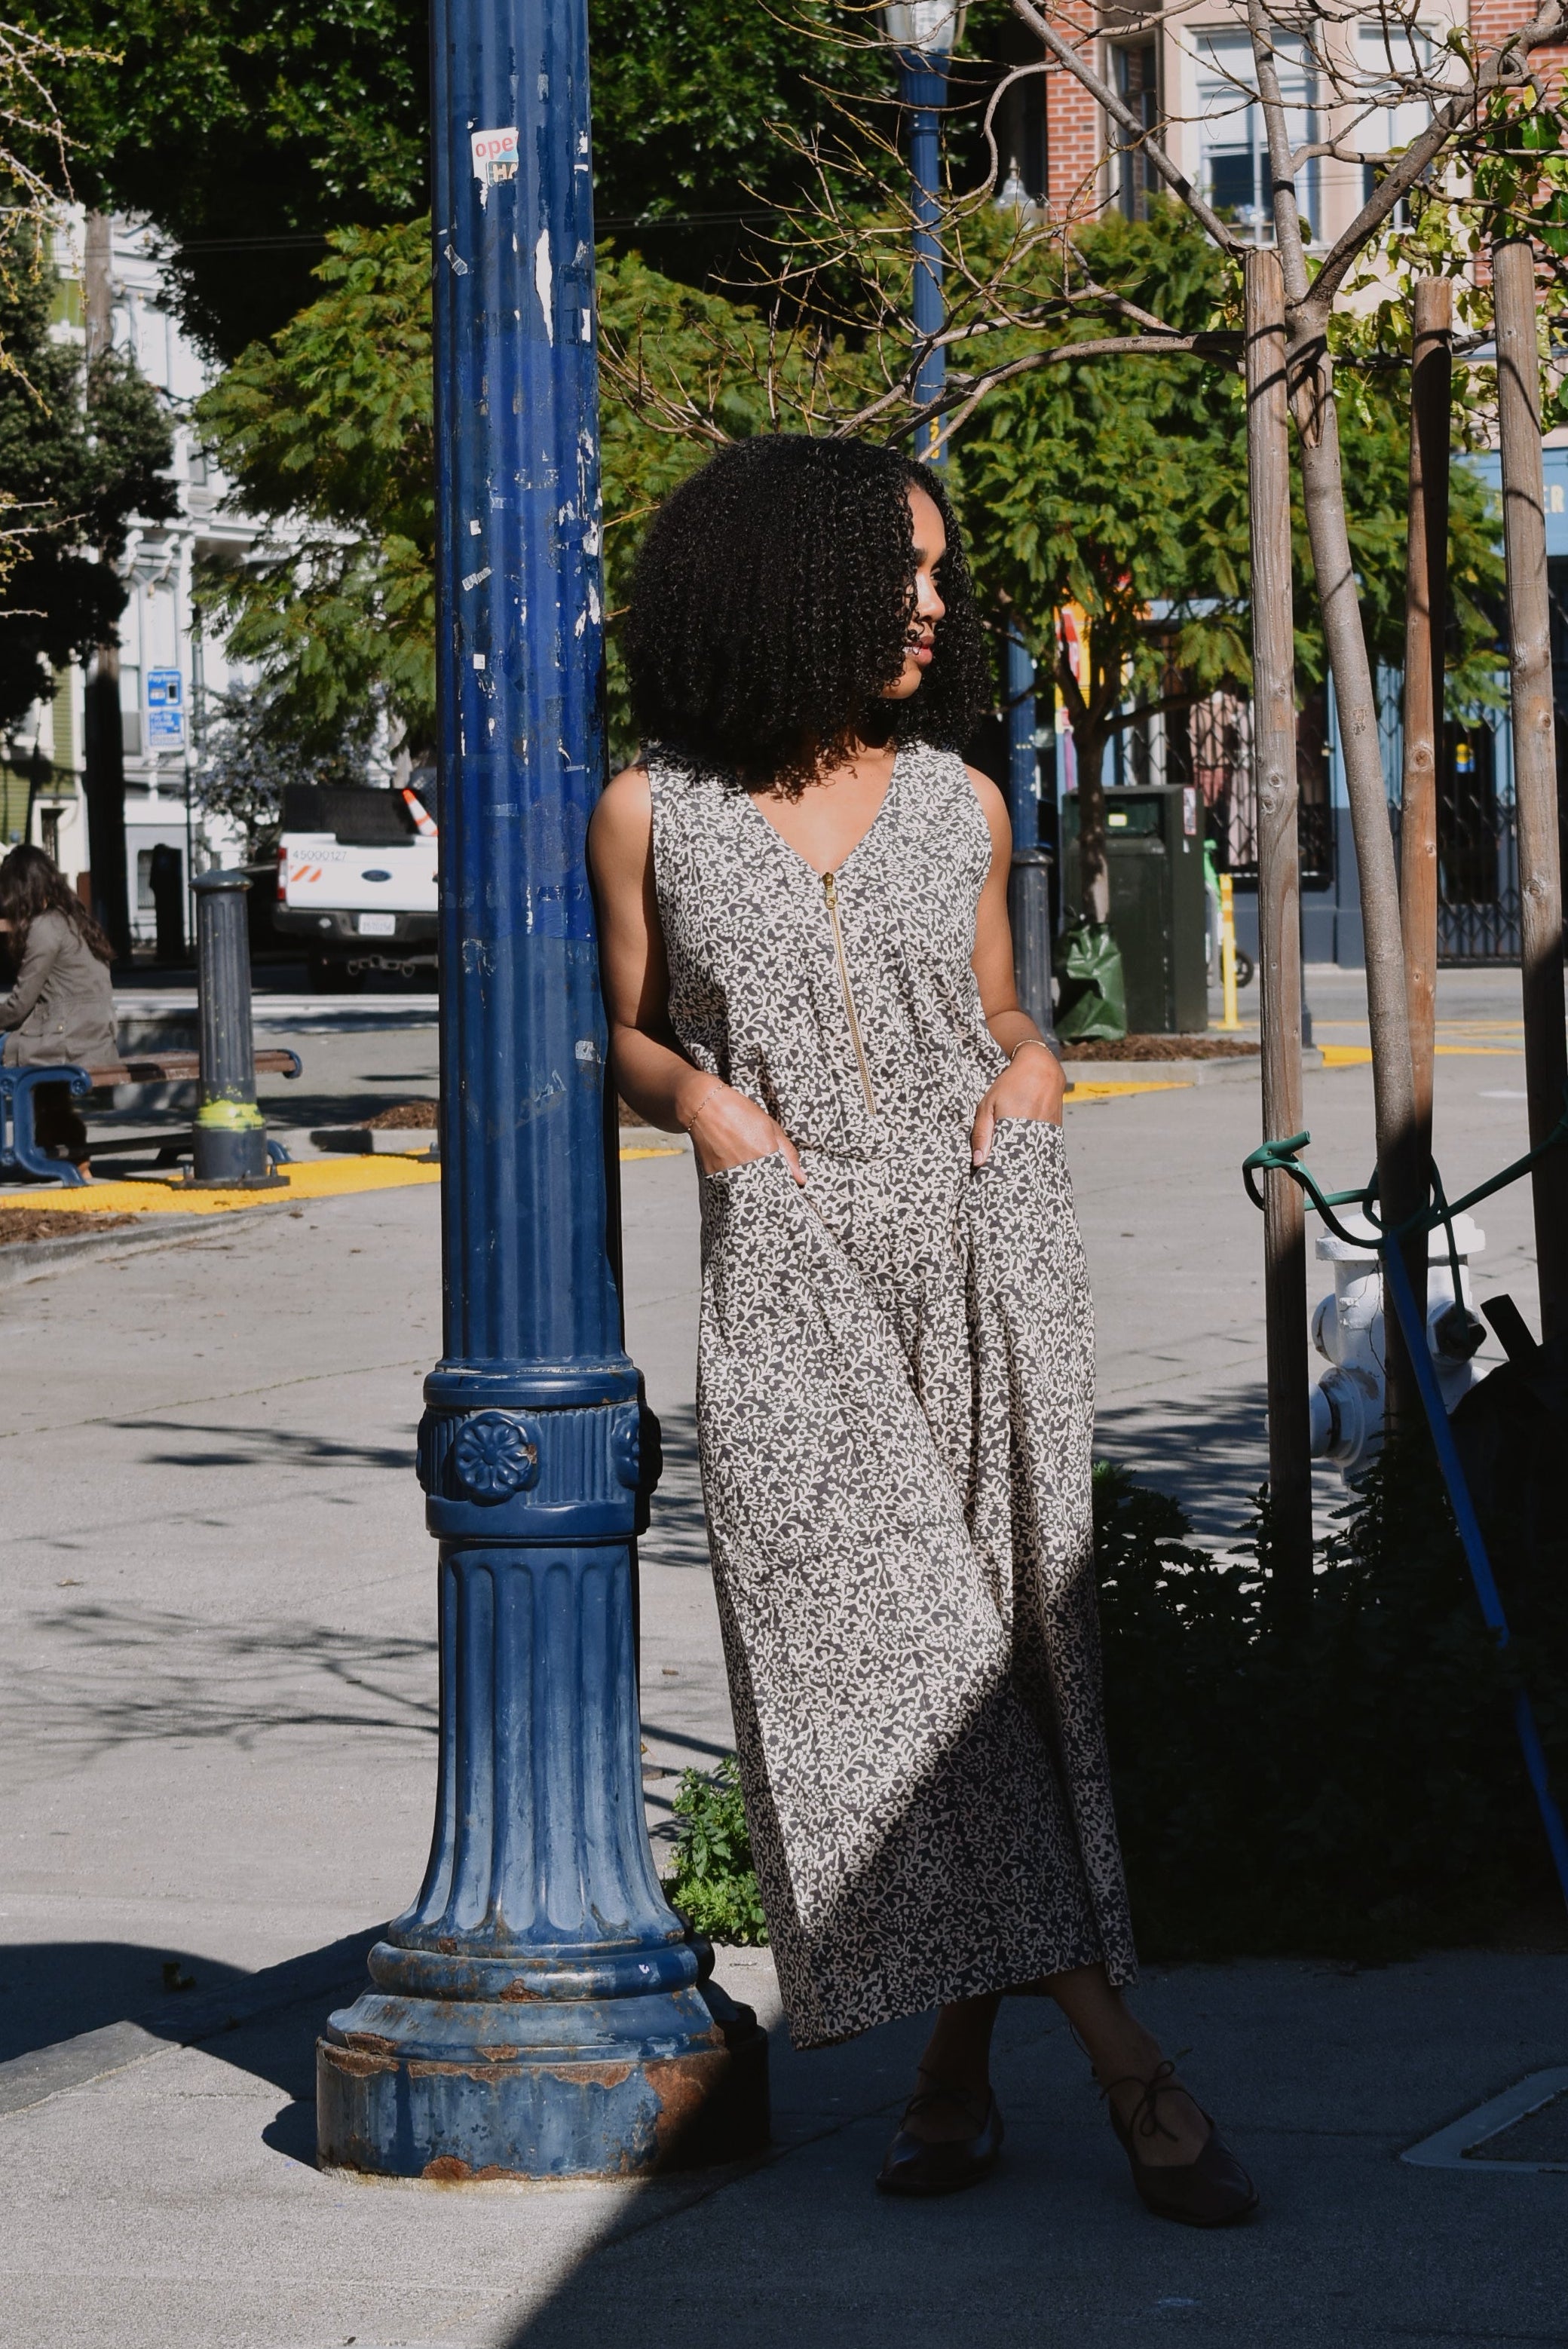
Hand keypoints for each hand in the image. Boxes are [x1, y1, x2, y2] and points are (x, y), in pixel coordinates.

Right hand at [684, 1082, 805, 1184]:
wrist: (705, 1106)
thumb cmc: (740, 1112)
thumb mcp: (771, 1127)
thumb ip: (789, 1154)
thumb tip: (801, 1179)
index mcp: (767, 1154)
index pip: (782, 1181)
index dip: (781, 1179)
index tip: (780, 1175)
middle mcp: (749, 1167)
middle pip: (764, 1186)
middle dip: (765, 1180)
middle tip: (756, 1161)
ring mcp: (730, 1173)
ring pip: (747, 1186)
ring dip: (749, 1179)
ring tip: (742, 1157)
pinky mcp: (714, 1175)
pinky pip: (729, 1182)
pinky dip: (733, 1176)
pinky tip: (730, 1158)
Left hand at [970, 1044, 1063, 1165]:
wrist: (1041, 1069)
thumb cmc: (1010, 1085)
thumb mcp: (988, 1105)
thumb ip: (981, 1133)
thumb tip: (978, 1161)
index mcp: (1013, 1129)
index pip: (1003, 1163)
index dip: (995, 1171)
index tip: (987, 1176)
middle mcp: (1033, 1134)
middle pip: (1019, 1164)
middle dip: (1008, 1169)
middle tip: (999, 1174)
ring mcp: (1047, 1135)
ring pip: (1031, 1158)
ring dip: (1021, 1161)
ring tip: (1012, 1162)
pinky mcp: (1056, 1133)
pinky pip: (1041, 1149)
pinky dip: (1032, 1152)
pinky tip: (1024, 1152)